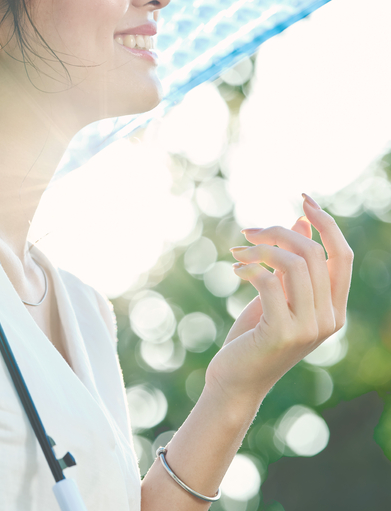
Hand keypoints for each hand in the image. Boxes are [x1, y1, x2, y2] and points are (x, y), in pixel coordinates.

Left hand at [205, 194, 352, 401]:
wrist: (236, 379)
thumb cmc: (254, 336)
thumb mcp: (276, 295)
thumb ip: (292, 264)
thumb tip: (301, 221)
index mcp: (334, 308)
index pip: (342, 255)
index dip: (326, 223)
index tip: (303, 198)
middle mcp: (330, 319)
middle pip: (315, 254)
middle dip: (279, 232)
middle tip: (247, 231)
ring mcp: (309, 328)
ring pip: (295, 264)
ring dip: (261, 249)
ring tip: (238, 252)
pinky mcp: (282, 333)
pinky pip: (269, 282)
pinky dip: (249, 267)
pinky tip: (235, 270)